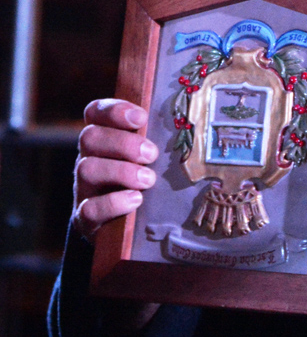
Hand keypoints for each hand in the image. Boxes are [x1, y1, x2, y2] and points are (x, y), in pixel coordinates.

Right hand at [73, 98, 157, 240]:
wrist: (120, 226)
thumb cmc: (142, 180)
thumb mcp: (147, 156)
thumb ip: (157, 138)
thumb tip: (191, 124)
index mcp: (104, 139)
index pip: (95, 113)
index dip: (114, 110)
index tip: (140, 117)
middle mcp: (89, 159)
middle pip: (90, 138)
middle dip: (123, 143)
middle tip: (151, 154)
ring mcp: (84, 188)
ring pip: (87, 169)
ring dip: (122, 172)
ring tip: (148, 180)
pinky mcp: (85, 218)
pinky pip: (89, 208)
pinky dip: (114, 203)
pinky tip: (136, 200)